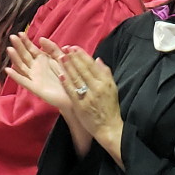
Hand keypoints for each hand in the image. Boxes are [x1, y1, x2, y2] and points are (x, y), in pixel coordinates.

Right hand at [5, 32, 71, 112]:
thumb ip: (52, 48)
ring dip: (15, 58)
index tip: (19, 33)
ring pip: (22, 66)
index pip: (31, 48)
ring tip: (10, 49)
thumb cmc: (68, 75)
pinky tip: (8, 70)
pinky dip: (15, 76)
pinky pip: (23, 81)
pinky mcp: (35, 88)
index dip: (25, 41)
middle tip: (12, 37)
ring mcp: (34, 77)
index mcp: (42, 59)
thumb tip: (40, 38)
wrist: (75, 92)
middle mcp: (36, 68)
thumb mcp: (61, 57)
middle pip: (24, 56)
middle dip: (18, 46)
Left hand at [57, 46, 122, 160]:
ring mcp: (88, 97)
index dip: (82, 55)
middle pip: (83, 70)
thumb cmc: (110, 107)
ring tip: (61, 57)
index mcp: (105, 82)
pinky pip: (72, 91)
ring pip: (76, 78)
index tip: (74, 47)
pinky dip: (66, 82)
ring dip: (68, 67)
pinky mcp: (80, 106)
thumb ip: (106, 73)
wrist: (109, 127)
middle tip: (65, 48)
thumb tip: (98, 59)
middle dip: (73, 58)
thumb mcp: (113, 88)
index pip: (91, 65)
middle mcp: (97, 88)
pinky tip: (61, 74)